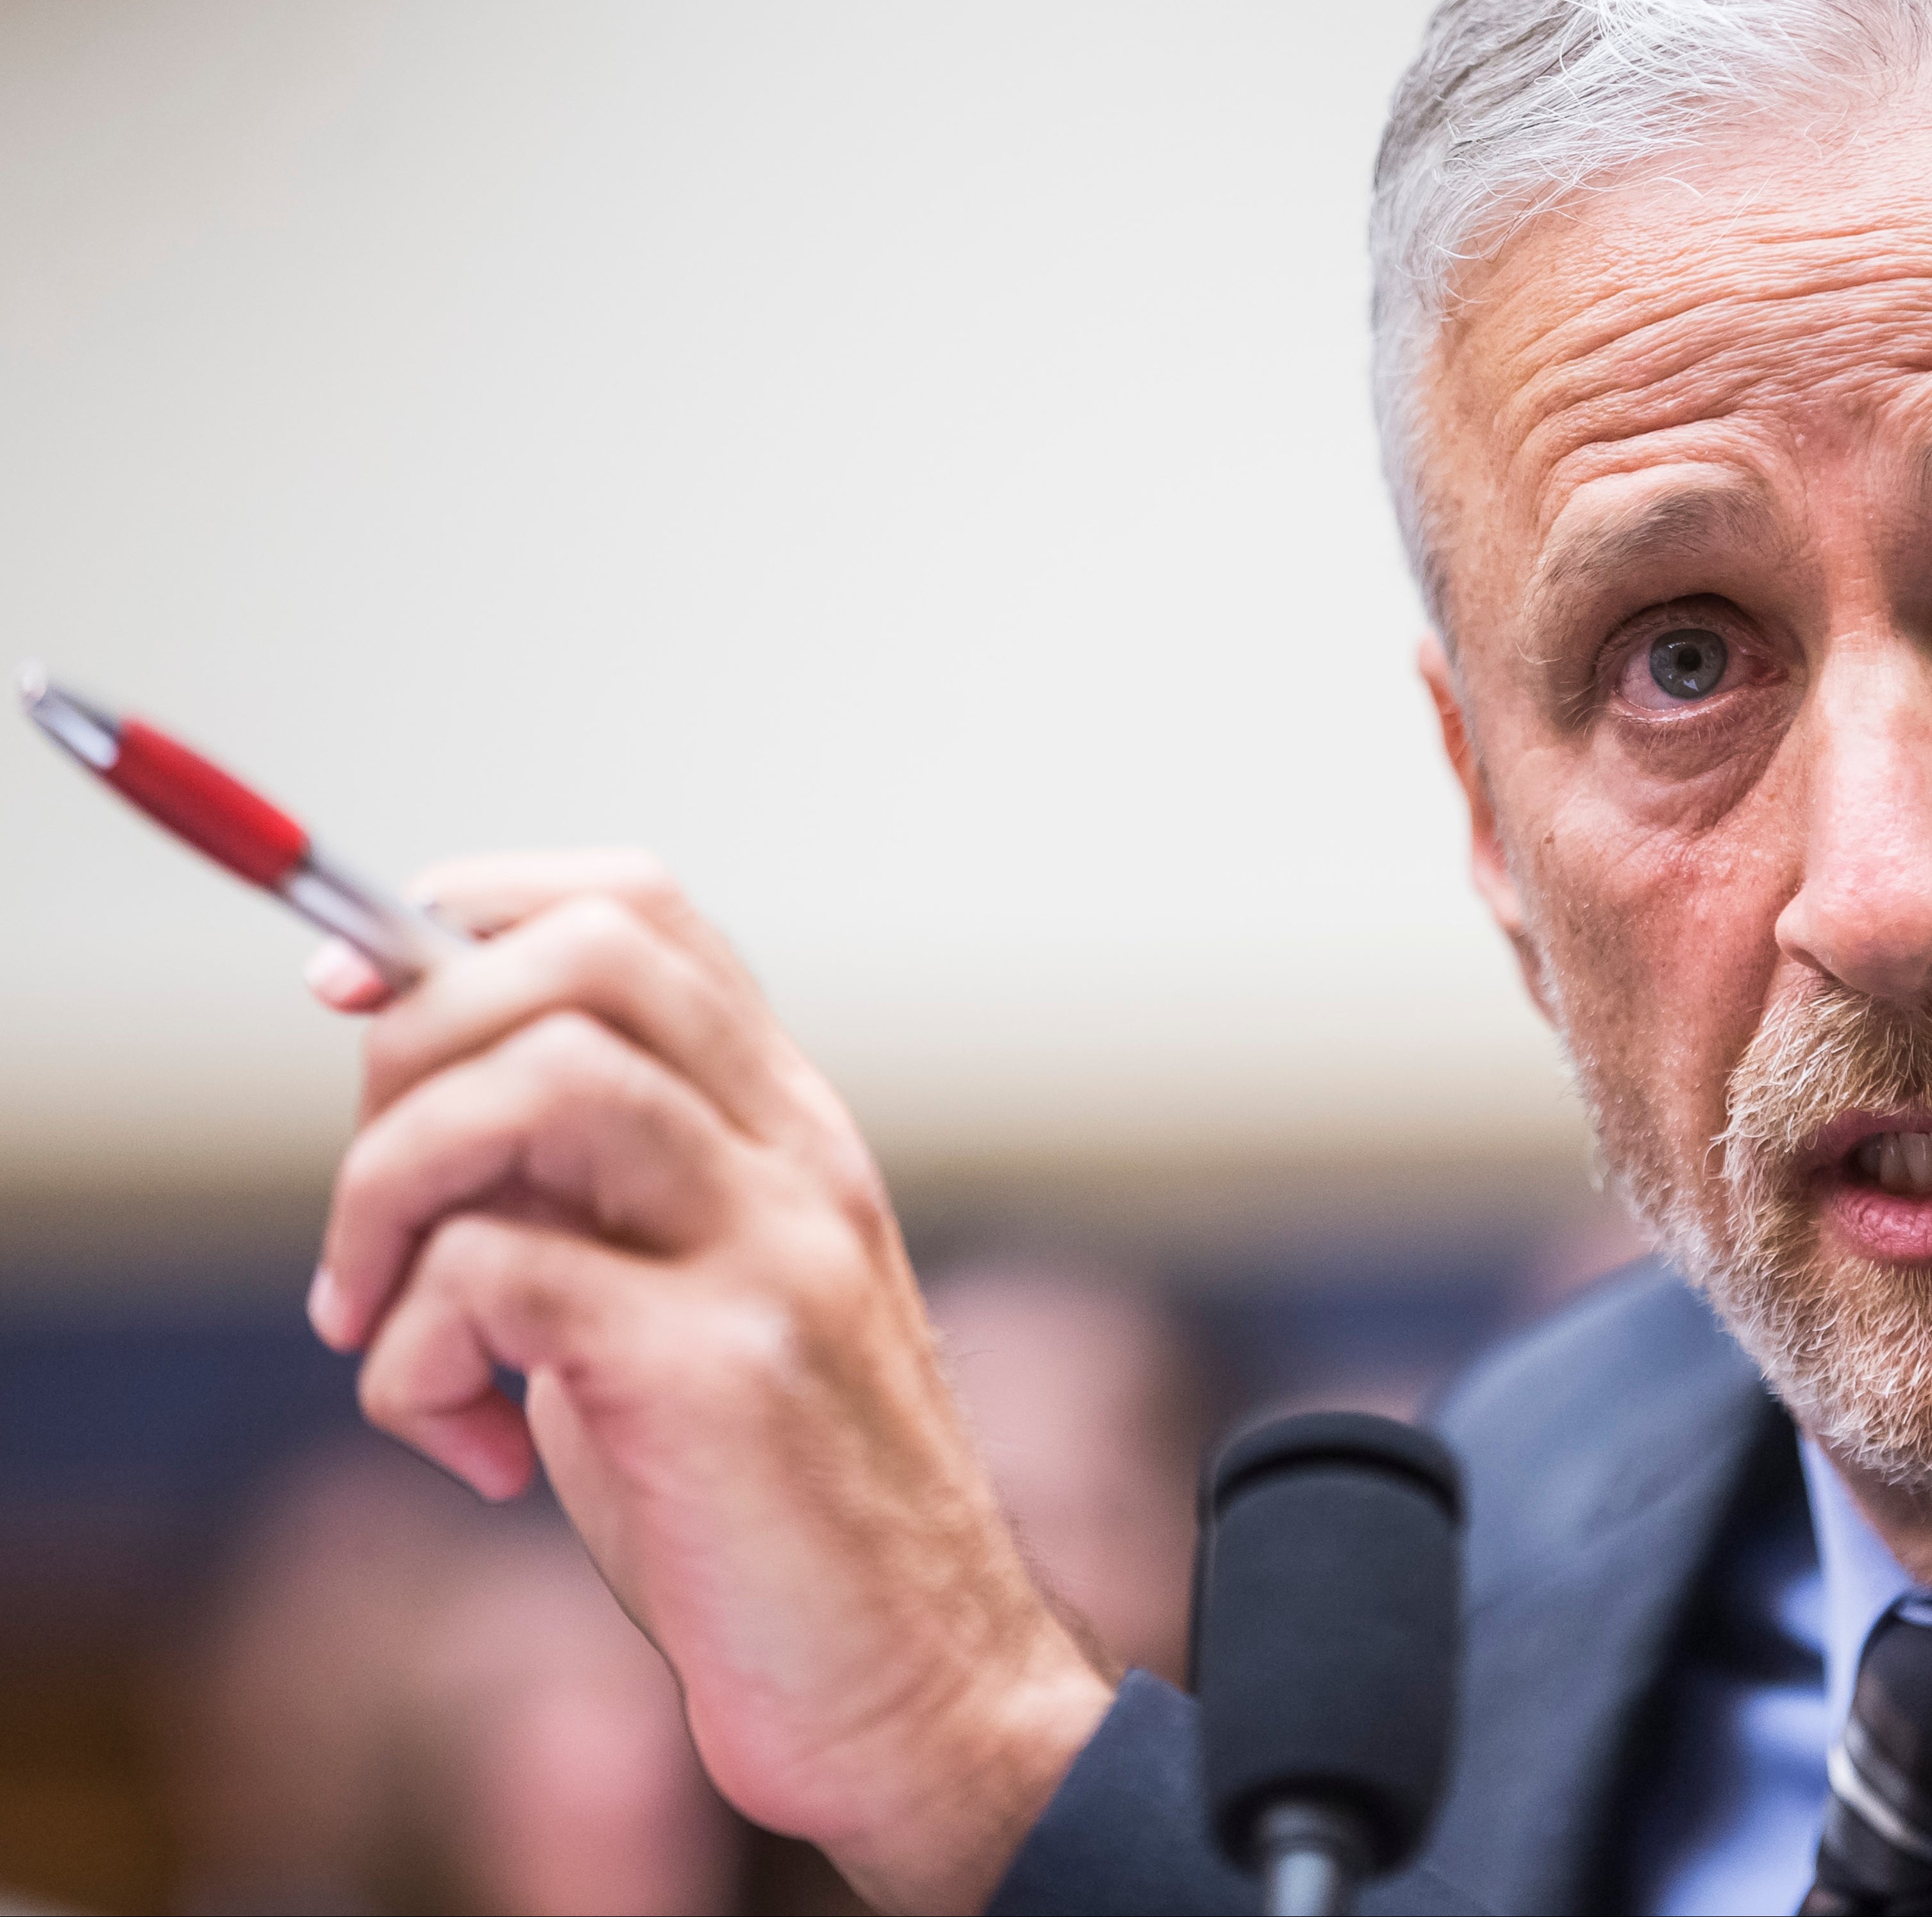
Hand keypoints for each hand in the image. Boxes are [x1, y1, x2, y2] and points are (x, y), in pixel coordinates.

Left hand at [305, 851, 1112, 1912]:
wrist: (918, 1683)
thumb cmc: (764, 1509)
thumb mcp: (677, 1307)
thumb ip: (581, 1198)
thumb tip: (406, 1105)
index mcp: (786, 1124)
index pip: (633, 907)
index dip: (464, 915)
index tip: (354, 1005)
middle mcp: (794, 1156)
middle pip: (576, 959)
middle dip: (404, 1053)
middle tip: (374, 1219)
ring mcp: (771, 1250)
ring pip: (532, 1082)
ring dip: (384, 1191)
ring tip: (374, 1321)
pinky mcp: (722, 1371)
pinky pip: (493, 1277)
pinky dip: (408, 1363)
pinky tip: (464, 1453)